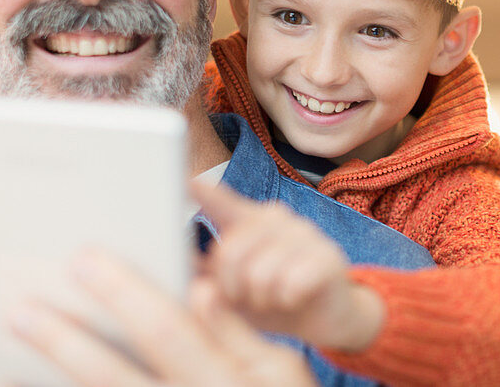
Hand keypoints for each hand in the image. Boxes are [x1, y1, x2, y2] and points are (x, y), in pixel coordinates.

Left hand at [10, 251, 315, 386]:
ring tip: (10, 354)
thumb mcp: (283, 371)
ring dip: (51, 380)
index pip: (166, 329)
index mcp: (224, 380)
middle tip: (22, 308)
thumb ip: (239, 332)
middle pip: (113, 375)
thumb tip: (202, 290)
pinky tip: (22, 384)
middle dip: (66, 340)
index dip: (124, 292)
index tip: (86, 258)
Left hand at [191, 179, 384, 351]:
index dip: (207, 195)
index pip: (224, 203)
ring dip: (261, 299)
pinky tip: (294, 299)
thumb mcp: (235, 289)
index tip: (188, 183)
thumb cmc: (274, 298)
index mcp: (251, 221)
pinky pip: (289, 284)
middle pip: (231, 253)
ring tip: (271, 299)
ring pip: (259, 273)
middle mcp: (278, 219)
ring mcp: (306, 234)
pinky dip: (286, 301)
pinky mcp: (328, 256)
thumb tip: (171, 261)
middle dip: (231, 288)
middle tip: (246, 297)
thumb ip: (206, 273)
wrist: (327, 317)